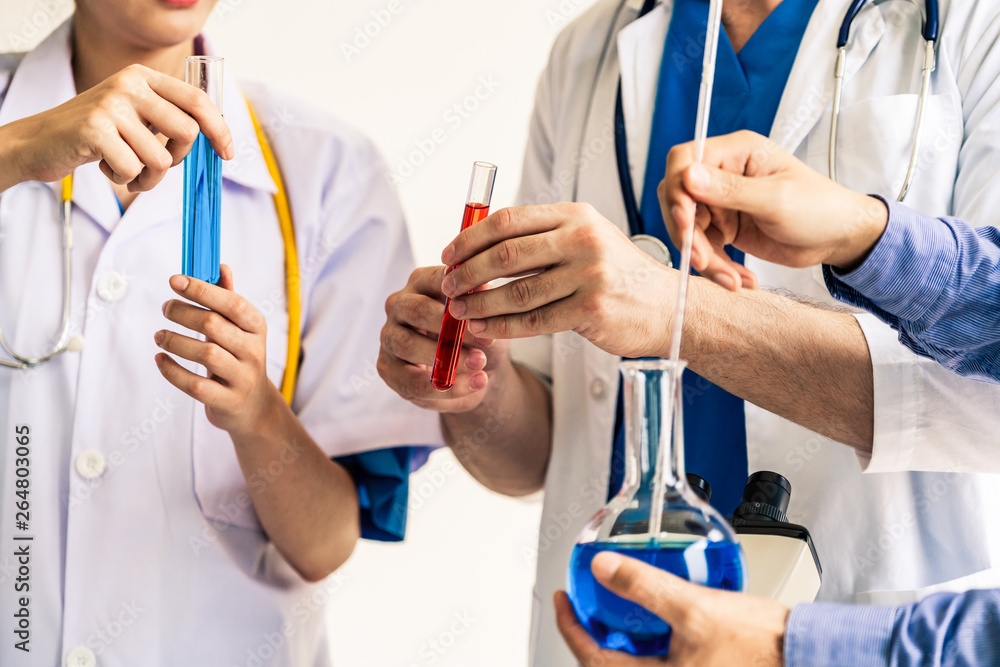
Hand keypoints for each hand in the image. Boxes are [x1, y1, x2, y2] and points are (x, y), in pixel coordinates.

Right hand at [10, 63, 232, 191]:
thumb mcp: (135, 115)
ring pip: (161, 158)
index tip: (227, 154)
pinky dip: (123, 178)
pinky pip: (133, 170)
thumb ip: (169, 118)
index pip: (197, 101)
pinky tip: (105, 166)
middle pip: (187, 132)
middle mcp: (129, 84)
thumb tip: (218, 138)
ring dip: (148, 177)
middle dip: (178, 158)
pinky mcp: (95, 130)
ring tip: (127, 171)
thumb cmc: (97, 134)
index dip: (220, 129)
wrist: (39, 140)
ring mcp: (111, 105)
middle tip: (156, 165)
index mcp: (143, 77)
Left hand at [155, 265, 281, 436]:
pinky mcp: (227, 401)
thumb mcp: (240, 329)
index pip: (233, 303)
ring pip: (205, 354)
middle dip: (182, 312)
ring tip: (160, 336)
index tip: (175, 280)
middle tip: (166, 308)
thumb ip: (228, 299)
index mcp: (257, 327)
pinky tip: (161, 359)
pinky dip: (172, 370)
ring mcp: (242, 378)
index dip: (203, 289)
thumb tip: (221, 266)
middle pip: (213, 324)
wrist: (253, 406)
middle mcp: (254, 351)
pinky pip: (194, 384)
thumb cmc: (239, 359)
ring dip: (175, 341)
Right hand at [378, 265, 509, 412]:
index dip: (461, 296)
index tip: (486, 311)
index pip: (435, 280)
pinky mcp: (388, 369)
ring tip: (480, 363)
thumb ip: (481, 301)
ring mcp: (389, 337)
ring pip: (408, 346)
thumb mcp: (485, 316)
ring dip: (447, 358)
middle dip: (451, 328)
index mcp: (421, 283)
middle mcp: (398, 305)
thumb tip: (484, 290)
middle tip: (484, 341)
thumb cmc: (479, 333)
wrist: (480, 369)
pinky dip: (447, 387)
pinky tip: (476, 383)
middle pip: (416, 311)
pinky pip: (413, 382)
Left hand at [439, 203, 676, 358]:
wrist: (668, 308)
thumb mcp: (586, 240)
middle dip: (469, 272)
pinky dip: (502, 327)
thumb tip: (480, 245)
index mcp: (575, 215)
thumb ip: (542, 238)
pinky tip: (483, 329)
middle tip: (448, 285)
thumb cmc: (618, 276)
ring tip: (459, 310)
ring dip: (481, 303)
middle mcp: (582, 239)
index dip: (471, 237)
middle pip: (507, 254)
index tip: (449, 254)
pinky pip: (533, 321)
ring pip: (517, 291)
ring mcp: (589, 275)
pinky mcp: (591, 309)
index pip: (509, 220)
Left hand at [555, 551, 787, 666]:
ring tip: (613, 605)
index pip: (593, 658)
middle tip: (581, 602)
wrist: (803, 653)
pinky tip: (652, 617)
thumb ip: (644, 587)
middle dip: (592, 632)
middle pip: (609, 663)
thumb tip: (603, 568)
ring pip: (634, 662)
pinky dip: (645, 641)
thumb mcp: (692, 608)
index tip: (562, 599)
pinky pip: (657, 662)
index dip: (570, 626)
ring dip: (619, 635)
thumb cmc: (761, 645)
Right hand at [658, 130, 888, 289]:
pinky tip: (741, 280)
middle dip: (688, 234)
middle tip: (701, 259)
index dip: (677, 189)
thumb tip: (687, 175)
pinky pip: (705, 248)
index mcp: (737, 152)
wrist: (839, 239)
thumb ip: (729, 189)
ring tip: (731, 279)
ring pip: (690, 230)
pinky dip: (718, 268)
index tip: (684, 220)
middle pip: (680, 199)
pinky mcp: (724, 228)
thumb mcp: (775, 199)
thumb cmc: (820, 207)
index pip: (686, 159)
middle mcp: (724, 174)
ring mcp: (722, 202)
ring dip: (705, 258)